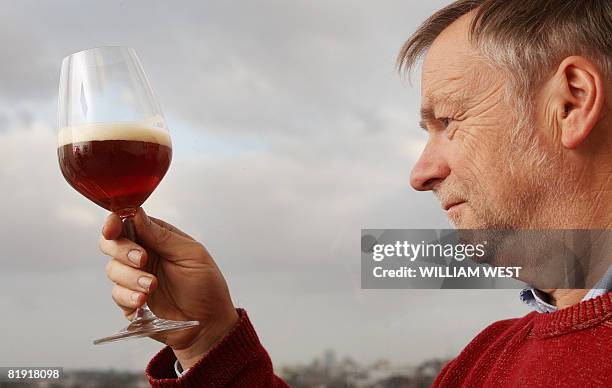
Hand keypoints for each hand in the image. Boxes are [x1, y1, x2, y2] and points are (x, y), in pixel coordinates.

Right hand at [99, 208, 238, 368]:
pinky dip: (128, 296)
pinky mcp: (130, 301)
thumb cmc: (206, 286)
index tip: (113, 229)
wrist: (208, 323)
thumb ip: (163, 236)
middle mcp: (142, 256)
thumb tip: (136, 214)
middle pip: (111, 243)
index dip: (115, 222)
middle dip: (121, 250)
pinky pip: (117, 294)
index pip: (128, 223)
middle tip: (142, 259)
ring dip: (131, 277)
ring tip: (153, 286)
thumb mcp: (192, 255)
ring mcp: (134, 279)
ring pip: (113, 269)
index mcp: (157, 239)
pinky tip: (144, 300)